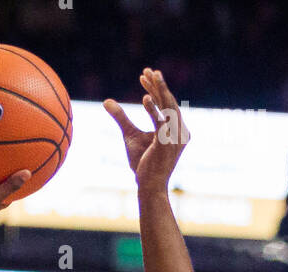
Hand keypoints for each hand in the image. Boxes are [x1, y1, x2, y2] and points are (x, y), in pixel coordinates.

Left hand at [104, 68, 188, 192]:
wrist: (148, 186)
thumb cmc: (142, 163)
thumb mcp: (129, 134)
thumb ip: (121, 117)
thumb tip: (106, 101)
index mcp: (176, 127)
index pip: (166, 103)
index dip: (156, 88)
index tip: (144, 75)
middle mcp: (180, 130)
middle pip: (169, 101)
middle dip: (158, 85)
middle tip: (148, 70)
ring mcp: (175, 137)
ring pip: (168, 107)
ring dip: (159, 91)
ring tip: (150, 75)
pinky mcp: (167, 145)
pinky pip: (161, 123)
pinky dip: (153, 111)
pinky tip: (144, 99)